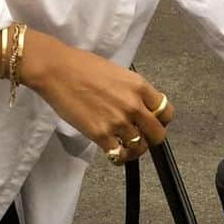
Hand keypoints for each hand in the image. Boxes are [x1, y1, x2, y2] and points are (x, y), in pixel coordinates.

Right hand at [0, 28, 173, 159]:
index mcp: (140, 87)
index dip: (162, 121)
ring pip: (139, 147)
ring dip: (135, 150)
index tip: (154, 123)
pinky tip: (114, 153)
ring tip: (126, 148)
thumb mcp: (118, 73)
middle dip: (151, 138)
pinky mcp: (100, 134)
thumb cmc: (83, 66)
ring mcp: (118, 121)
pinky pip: (118, 155)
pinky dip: (119, 158)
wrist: (56, 70)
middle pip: (157, 134)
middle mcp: (134, 105)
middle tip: (141, 138)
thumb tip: (139, 106)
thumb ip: (132, 91)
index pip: (166, 112)